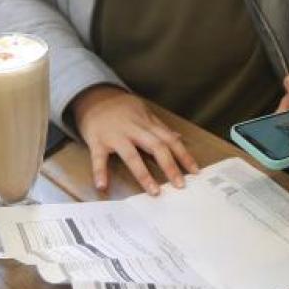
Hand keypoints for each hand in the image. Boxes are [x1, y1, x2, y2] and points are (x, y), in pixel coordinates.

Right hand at [72, 86, 198, 195]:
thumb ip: (160, 127)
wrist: (93, 96)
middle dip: (169, 166)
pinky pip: (99, 158)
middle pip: (155, 147)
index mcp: (147, 124)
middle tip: (180, 185)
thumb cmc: (121, 108)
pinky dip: (100, 172)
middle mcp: (134, 129)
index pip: (169, 140)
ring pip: (131, 155)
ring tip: (154, 191)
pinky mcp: (97, 141)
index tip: (195, 171)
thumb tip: (178, 137)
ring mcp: (115, 136)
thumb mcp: (143, 113)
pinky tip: (103, 186)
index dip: (183, 155)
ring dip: (143, 174)